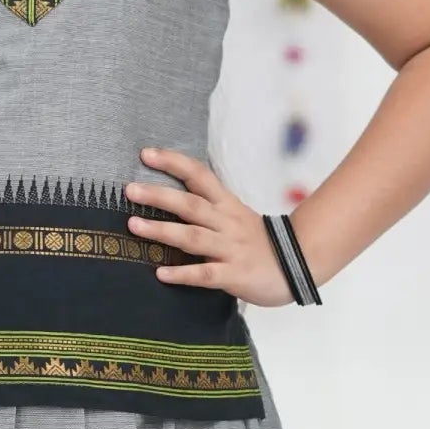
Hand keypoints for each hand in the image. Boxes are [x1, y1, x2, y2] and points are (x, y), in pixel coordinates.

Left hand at [123, 146, 295, 309]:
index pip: (199, 176)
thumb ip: (209, 208)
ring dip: (161, 230)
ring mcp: (231, 248)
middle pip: (190, 204)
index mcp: (227, 205)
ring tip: (133, 225)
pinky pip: (205, 274)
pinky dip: (182, 274)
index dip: (173, 162)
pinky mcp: (234, 275)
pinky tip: (160, 274)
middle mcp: (227, 223)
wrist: (300, 265)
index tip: (146, 154)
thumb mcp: (237, 216)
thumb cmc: (261, 242)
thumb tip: (171, 196)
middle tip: (129, 189)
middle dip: (158, 195)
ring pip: (193, 236)